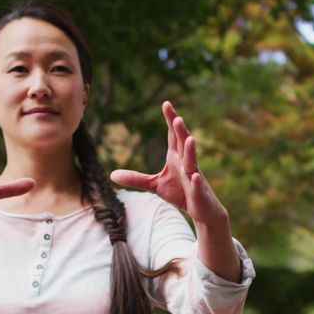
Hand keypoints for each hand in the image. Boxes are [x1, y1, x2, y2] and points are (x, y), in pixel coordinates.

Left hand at [110, 102, 227, 226]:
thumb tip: (112, 175)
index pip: (173, 135)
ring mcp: (194, 175)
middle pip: (183, 142)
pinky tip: (194, 177)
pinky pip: (197, 184)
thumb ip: (136, 178)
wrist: (201, 209)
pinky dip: (196, 180)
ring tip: (190, 139)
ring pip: (192, 160)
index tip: (166, 103)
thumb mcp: (155, 185)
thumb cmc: (180, 193)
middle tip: (176, 117)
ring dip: (191, 150)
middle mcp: (186, 162)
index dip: (170, 119)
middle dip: (180, 130)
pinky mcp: (198, 191)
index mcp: (176, 157)